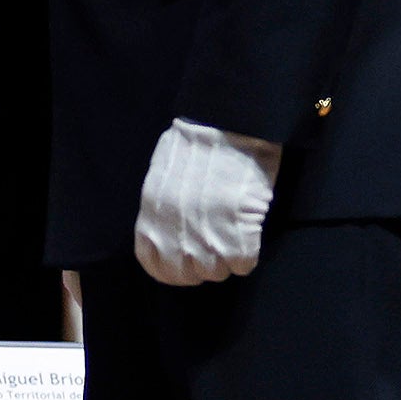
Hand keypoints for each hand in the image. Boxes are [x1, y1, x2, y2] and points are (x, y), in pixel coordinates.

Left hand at [133, 118, 281, 286]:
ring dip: (226, 262)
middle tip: (216, 250)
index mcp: (152, 216)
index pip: (154, 266)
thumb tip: (169, 233)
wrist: (227, 125)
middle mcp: (174, 231)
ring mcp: (206, 234)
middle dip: (203, 268)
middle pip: (187, 274)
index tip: (187, 264)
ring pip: (216, 273)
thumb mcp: (162, 179)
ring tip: (233, 238)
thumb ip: (161, 211)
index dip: (173, 270)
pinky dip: (248, 256)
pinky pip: (242, 264)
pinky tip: (249, 237)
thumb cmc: (196, 144)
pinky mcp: (238, 230)